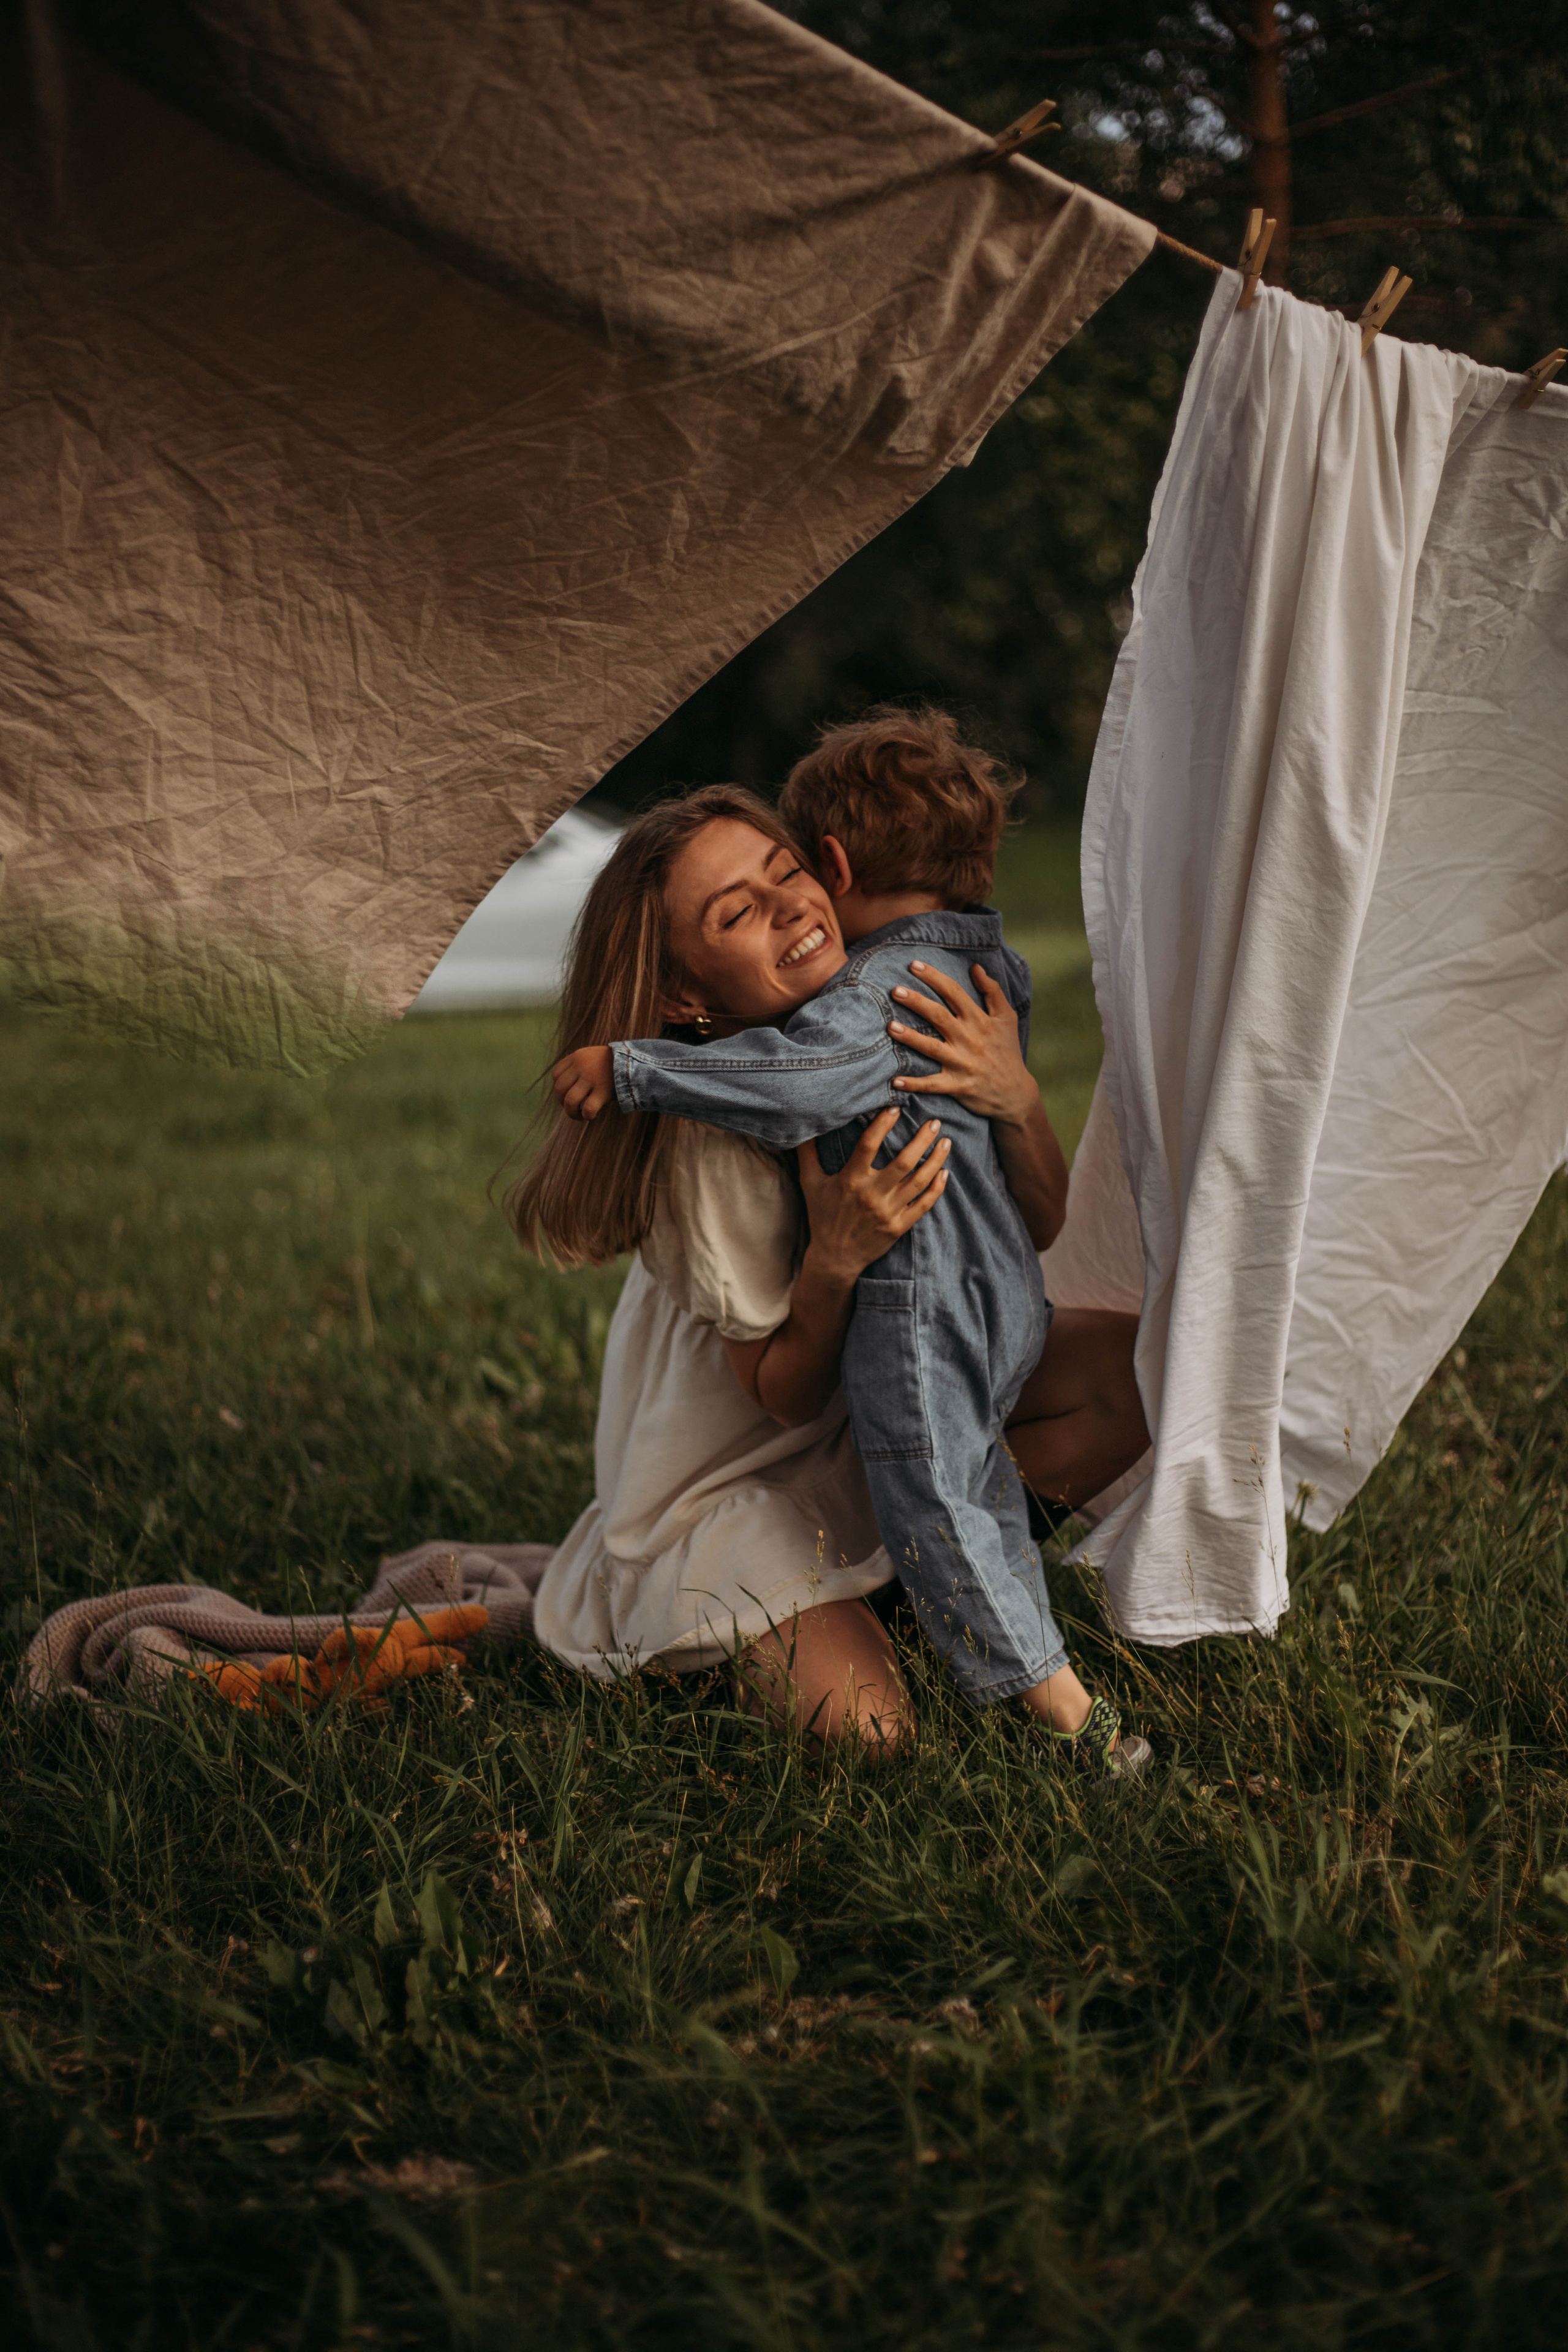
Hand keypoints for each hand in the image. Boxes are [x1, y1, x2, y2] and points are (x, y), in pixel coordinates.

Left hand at [551, 1044, 615, 1120]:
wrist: (635, 1061)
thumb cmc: (612, 1064)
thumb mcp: (591, 1057)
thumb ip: (577, 1067)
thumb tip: (563, 1091)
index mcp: (577, 1056)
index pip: (556, 1075)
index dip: (559, 1089)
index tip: (567, 1095)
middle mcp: (582, 1066)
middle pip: (559, 1089)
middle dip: (562, 1103)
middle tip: (572, 1108)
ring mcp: (592, 1078)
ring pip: (570, 1100)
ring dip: (571, 1112)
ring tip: (578, 1115)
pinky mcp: (603, 1091)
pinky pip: (588, 1108)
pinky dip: (586, 1116)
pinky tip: (590, 1116)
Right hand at [797, 1106, 949, 1287]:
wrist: (834, 1258)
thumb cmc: (822, 1216)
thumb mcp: (810, 1183)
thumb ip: (808, 1153)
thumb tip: (804, 1125)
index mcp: (850, 1180)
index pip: (868, 1145)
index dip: (883, 1125)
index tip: (896, 1108)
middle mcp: (871, 1195)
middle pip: (904, 1162)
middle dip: (922, 1140)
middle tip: (935, 1122)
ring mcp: (888, 1212)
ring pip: (919, 1181)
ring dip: (935, 1160)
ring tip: (946, 1142)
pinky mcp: (899, 1227)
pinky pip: (923, 1205)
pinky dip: (936, 1188)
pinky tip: (944, 1172)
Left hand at [887, 961, 1037, 1125]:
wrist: (1016, 1093)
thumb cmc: (1007, 1051)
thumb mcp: (1007, 1018)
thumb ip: (993, 991)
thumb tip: (976, 967)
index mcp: (980, 1020)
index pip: (954, 993)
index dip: (934, 977)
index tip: (914, 965)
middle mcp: (969, 1039)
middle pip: (939, 1016)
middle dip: (917, 1002)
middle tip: (895, 990)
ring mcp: (962, 1063)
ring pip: (932, 1048)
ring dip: (910, 1038)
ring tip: (890, 1027)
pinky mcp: (957, 1086)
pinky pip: (932, 1085)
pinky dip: (914, 1084)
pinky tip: (895, 1081)